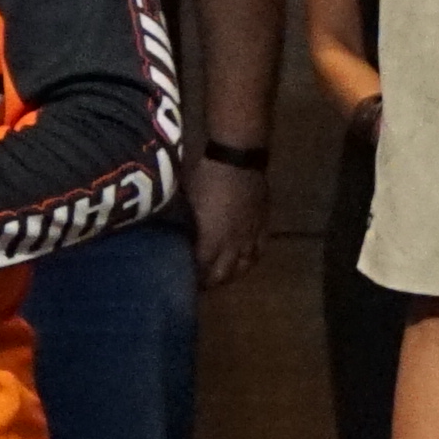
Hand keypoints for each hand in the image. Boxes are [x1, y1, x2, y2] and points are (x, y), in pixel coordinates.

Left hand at [193, 152, 266, 287]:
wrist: (237, 156)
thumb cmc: (205, 174)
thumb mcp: (185, 199)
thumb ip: (183, 222)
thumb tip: (175, 233)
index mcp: (212, 238)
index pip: (202, 268)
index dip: (194, 277)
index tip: (184, 281)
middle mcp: (233, 243)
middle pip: (225, 273)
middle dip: (212, 282)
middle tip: (202, 283)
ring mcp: (251, 234)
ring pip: (245, 265)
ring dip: (233, 274)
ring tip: (224, 276)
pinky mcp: (263, 224)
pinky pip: (260, 250)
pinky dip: (252, 259)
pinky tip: (246, 261)